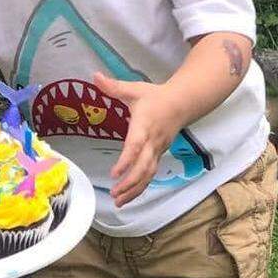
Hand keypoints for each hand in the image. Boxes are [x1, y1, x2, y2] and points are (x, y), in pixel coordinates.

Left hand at [96, 72, 185, 206]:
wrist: (183, 103)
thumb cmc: (156, 97)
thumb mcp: (135, 89)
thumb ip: (114, 86)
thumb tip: (94, 76)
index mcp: (144, 125)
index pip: (135, 146)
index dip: (126, 161)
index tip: (114, 173)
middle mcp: (152, 142)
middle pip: (144, 167)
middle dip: (130, 183)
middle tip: (114, 194)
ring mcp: (157, 150)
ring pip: (148, 175)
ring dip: (134, 190)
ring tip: (119, 201)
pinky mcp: (158, 155)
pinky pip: (150, 174)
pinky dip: (140, 187)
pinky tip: (129, 196)